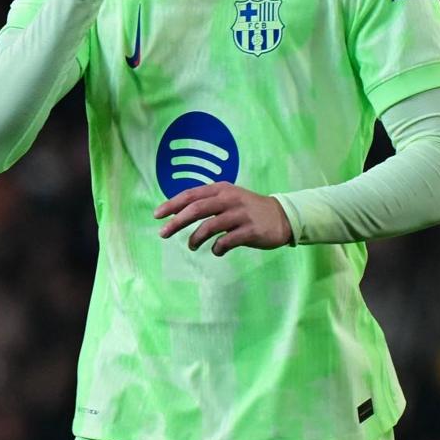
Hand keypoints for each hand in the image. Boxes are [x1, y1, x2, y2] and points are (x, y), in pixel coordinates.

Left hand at [154, 182, 292, 253]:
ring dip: (195, 237)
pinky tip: (216, 250)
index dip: (172, 204)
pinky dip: (217, 248)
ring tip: (191, 245)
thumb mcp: (229, 197)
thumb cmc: (248, 209)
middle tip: (163, 233)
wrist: (282, 216)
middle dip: (176, 221)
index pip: (191, 194)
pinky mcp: (250, 231)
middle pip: (196, 209)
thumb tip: (179, 212)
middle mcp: (229, 199)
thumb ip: (208, 201)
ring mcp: (240, 214)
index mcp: (221, 189)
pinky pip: (226, 241)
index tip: (157, 215)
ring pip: (210, 226)